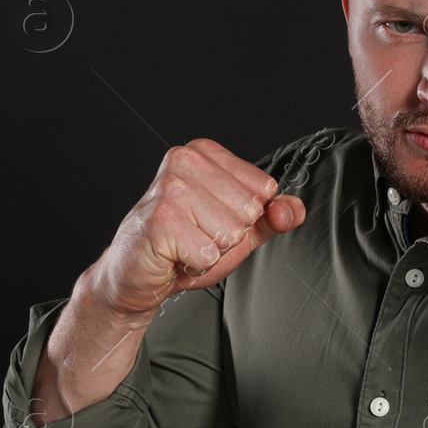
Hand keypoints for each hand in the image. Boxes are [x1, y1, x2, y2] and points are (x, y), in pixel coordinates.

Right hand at [93, 138, 305, 316]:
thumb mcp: (238, 228)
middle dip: (228, 236)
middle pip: (249, 211)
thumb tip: (292, 210)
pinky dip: (196, 264)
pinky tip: (174, 255)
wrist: (136, 275)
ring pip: (230, 233)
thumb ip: (271, 217)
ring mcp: (171, 188)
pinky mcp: (160, 219)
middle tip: (196, 235)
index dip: (245, 217)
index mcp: (206, 152)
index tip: (213, 219)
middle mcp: (186, 160)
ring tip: (185, 244)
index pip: (264, 189)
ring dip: (211, 250)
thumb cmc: (184, 246)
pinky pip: (208, 253)